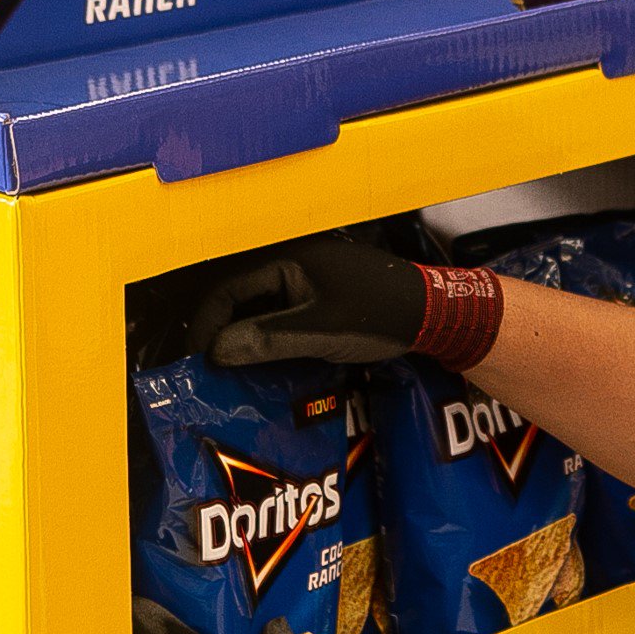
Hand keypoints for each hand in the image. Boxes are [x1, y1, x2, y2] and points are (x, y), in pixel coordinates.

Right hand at [187, 236, 500, 370]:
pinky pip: (288, 316)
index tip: (199, 360)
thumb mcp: (319, 331)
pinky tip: (271, 365)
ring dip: (250, 339)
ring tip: (235, 373)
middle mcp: (296, 264)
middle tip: (211, 371)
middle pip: (245, 300)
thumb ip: (267, 339)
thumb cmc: (379, 315)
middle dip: (225, 333)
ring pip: (266, 311)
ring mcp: (313, 281)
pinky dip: (275, 339)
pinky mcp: (329, 299)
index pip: (228, 290)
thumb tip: (217, 353)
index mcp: (288, 260)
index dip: (208, 325)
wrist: (436, 314)